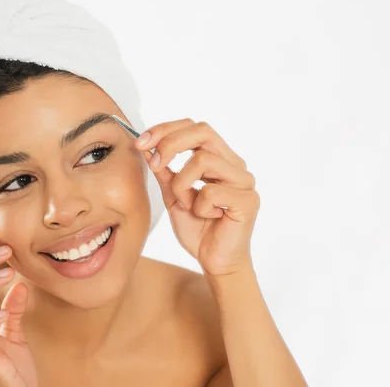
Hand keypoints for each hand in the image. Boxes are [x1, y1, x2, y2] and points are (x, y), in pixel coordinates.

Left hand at [135, 118, 259, 275]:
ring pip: (201, 161)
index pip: (195, 127)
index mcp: (220, 158)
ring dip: (182, 184)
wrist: (215, 261)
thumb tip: (147, 145)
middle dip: (170, 143)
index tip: (141, 142)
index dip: (166, 129)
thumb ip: (164, 170)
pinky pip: (210, 191)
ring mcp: (244, 181)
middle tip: (154, 163)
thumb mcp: (173, 194)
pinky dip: (198, 206)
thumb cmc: (198, 228)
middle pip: (202, 131)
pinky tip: (207, 217)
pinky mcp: (248, 200)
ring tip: (187, 205)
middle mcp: (235, 164)